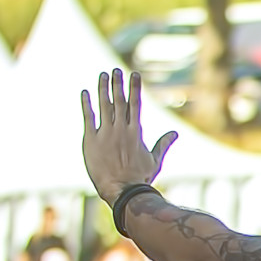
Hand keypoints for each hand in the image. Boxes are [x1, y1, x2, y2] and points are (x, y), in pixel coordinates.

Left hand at [79, 69, 175, 201]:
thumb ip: (163, 143)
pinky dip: (86, 104)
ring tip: (102, 76)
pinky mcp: (91, 140)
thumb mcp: (155, 160)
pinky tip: (85, 93)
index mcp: (136, 131)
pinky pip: (88, 118)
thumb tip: (175, 133)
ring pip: (104, 106)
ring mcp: (105, 134)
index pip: (135, 104)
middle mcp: (121, 129)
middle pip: (119, 101)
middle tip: (115, 70)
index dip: (134, 88)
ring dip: (102, 89)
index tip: (133, 74)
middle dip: (117, 84)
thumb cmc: (140, 177)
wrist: (122, 190)